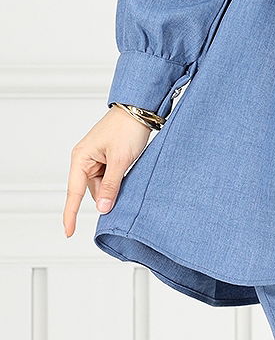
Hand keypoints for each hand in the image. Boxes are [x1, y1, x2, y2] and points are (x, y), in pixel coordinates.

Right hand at [63, 106, 152, 236]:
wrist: (140, 107)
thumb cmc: (127, 127)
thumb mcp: (121, 160)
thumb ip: (111, 186)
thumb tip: (103, 208)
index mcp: (81, 157)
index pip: (73, 193)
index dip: (71, 214)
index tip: (69, 232)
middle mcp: (84, 158)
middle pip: (91, 190)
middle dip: (107, 194)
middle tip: (124, 185)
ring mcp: (95, 157)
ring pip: (102, 184)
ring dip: (115, 185)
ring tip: (128, 169)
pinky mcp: (106, 156)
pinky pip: (108, 176)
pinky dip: (117, 179)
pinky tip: (128, 172)